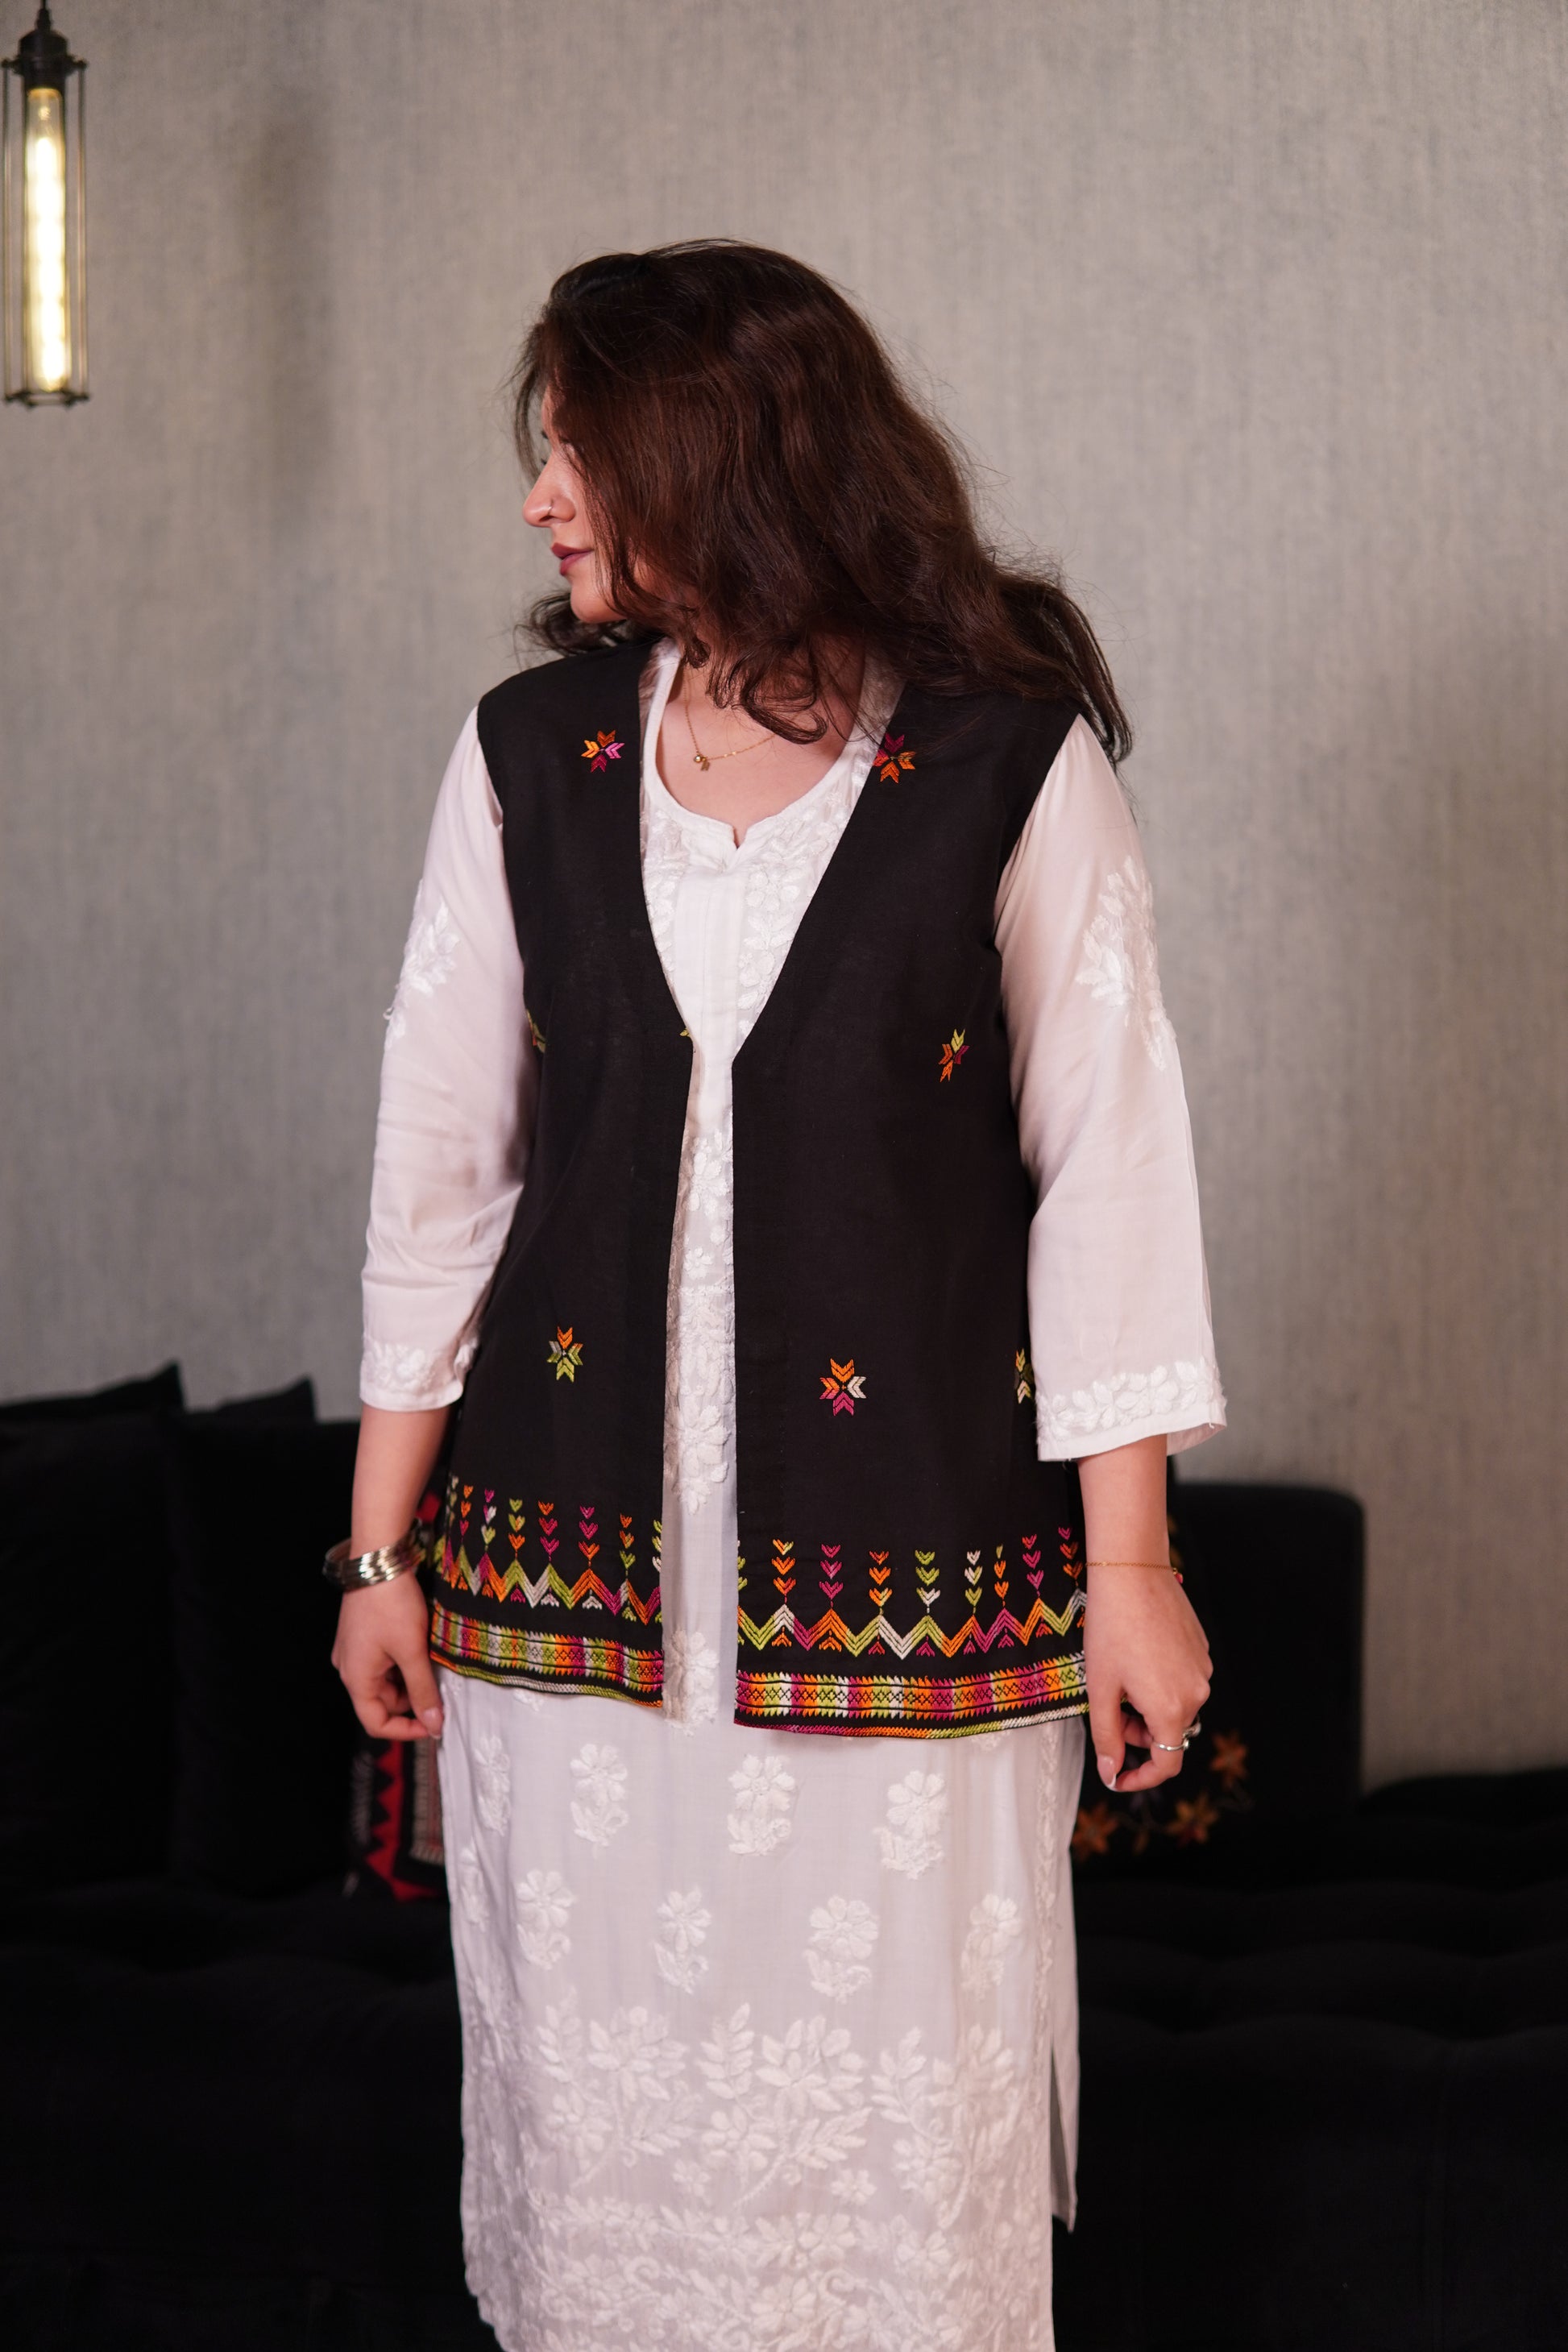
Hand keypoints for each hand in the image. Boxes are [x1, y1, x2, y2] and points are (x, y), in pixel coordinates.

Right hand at [330, 1572, 443, 1741]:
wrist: (379, 1559)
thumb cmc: (391, 1604)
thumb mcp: (412, 1650)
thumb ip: (423, 1690)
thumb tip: (434, 1724)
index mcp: (356, 1679)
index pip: (377, 1723)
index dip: (406, 1730)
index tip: (434, 1723)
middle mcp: (349, 1668)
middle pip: (382, 1701)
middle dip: (412, 1698)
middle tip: (440, 1684)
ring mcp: (354, 1650)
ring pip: (385, 1680)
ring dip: (409, 1677)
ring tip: (430, 1660)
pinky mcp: (361, 1635)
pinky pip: (382, 1660)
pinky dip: (402, 1661)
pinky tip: (420, 1646)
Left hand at [1084, 1565, 1210, 1792]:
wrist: (1131, 1573)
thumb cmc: (1110, 1629)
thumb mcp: (1099, 1688)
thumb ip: (1106, 1737)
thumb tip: (1111, 1772)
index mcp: (1171, 1709)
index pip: (1166, 1764)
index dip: (1140, 1778)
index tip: (1118, 1775)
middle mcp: (1196, 1693)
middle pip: (1167, 1733)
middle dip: (1136, 1732)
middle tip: (1108, 1706)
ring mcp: (1202, 1670)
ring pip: (1174, 1706)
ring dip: (1147, 1706)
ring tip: (1121, 1674)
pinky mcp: (1201, 1650)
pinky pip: (1181, 1680)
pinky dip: (1159, 1682)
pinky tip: (1137, 1654)